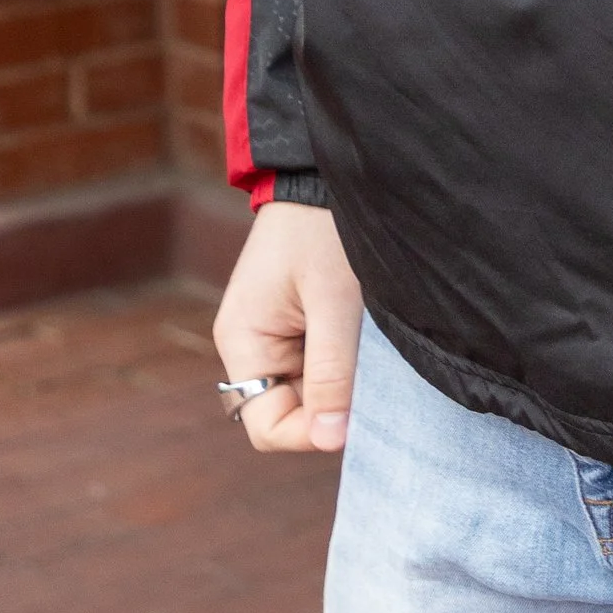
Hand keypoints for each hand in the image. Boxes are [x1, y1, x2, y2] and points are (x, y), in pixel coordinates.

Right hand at [214, 201, 363, 454]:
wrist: (321, 173)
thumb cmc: (324, 229)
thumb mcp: (334, 303)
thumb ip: (330, 374)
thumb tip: (331, 440)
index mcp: (242, 342)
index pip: (265, 426)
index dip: (310, 433)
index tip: (355, 416)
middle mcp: (250, 345)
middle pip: (287, 413)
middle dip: (328, 408)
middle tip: (369, 378)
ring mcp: (272, 335)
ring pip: (308, 392)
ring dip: (340, 384)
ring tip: (367, 348)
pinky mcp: (296, 323)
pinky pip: (318, 366)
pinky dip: (344, 364)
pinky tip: (365, 340)